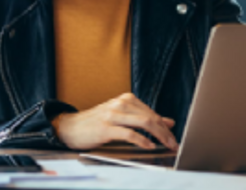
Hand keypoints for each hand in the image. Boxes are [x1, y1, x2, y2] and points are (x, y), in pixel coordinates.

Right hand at [53, 93, 177, 150]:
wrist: (71, 126)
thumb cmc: (97, 123)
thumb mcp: (122, 117)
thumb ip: (144, 118)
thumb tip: (168, 122)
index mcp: (126, 99)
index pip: (152, 113)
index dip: (165, 126)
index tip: (173, 138)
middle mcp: (121, 104)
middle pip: (150, 117)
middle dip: (165, 132)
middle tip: (174, 144)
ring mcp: (113, 114)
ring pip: (143, 123)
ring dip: (158, 136)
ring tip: (166, 145)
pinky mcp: (106, 128)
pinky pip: (129, 134)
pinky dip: (142, 140)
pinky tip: (149, 146)